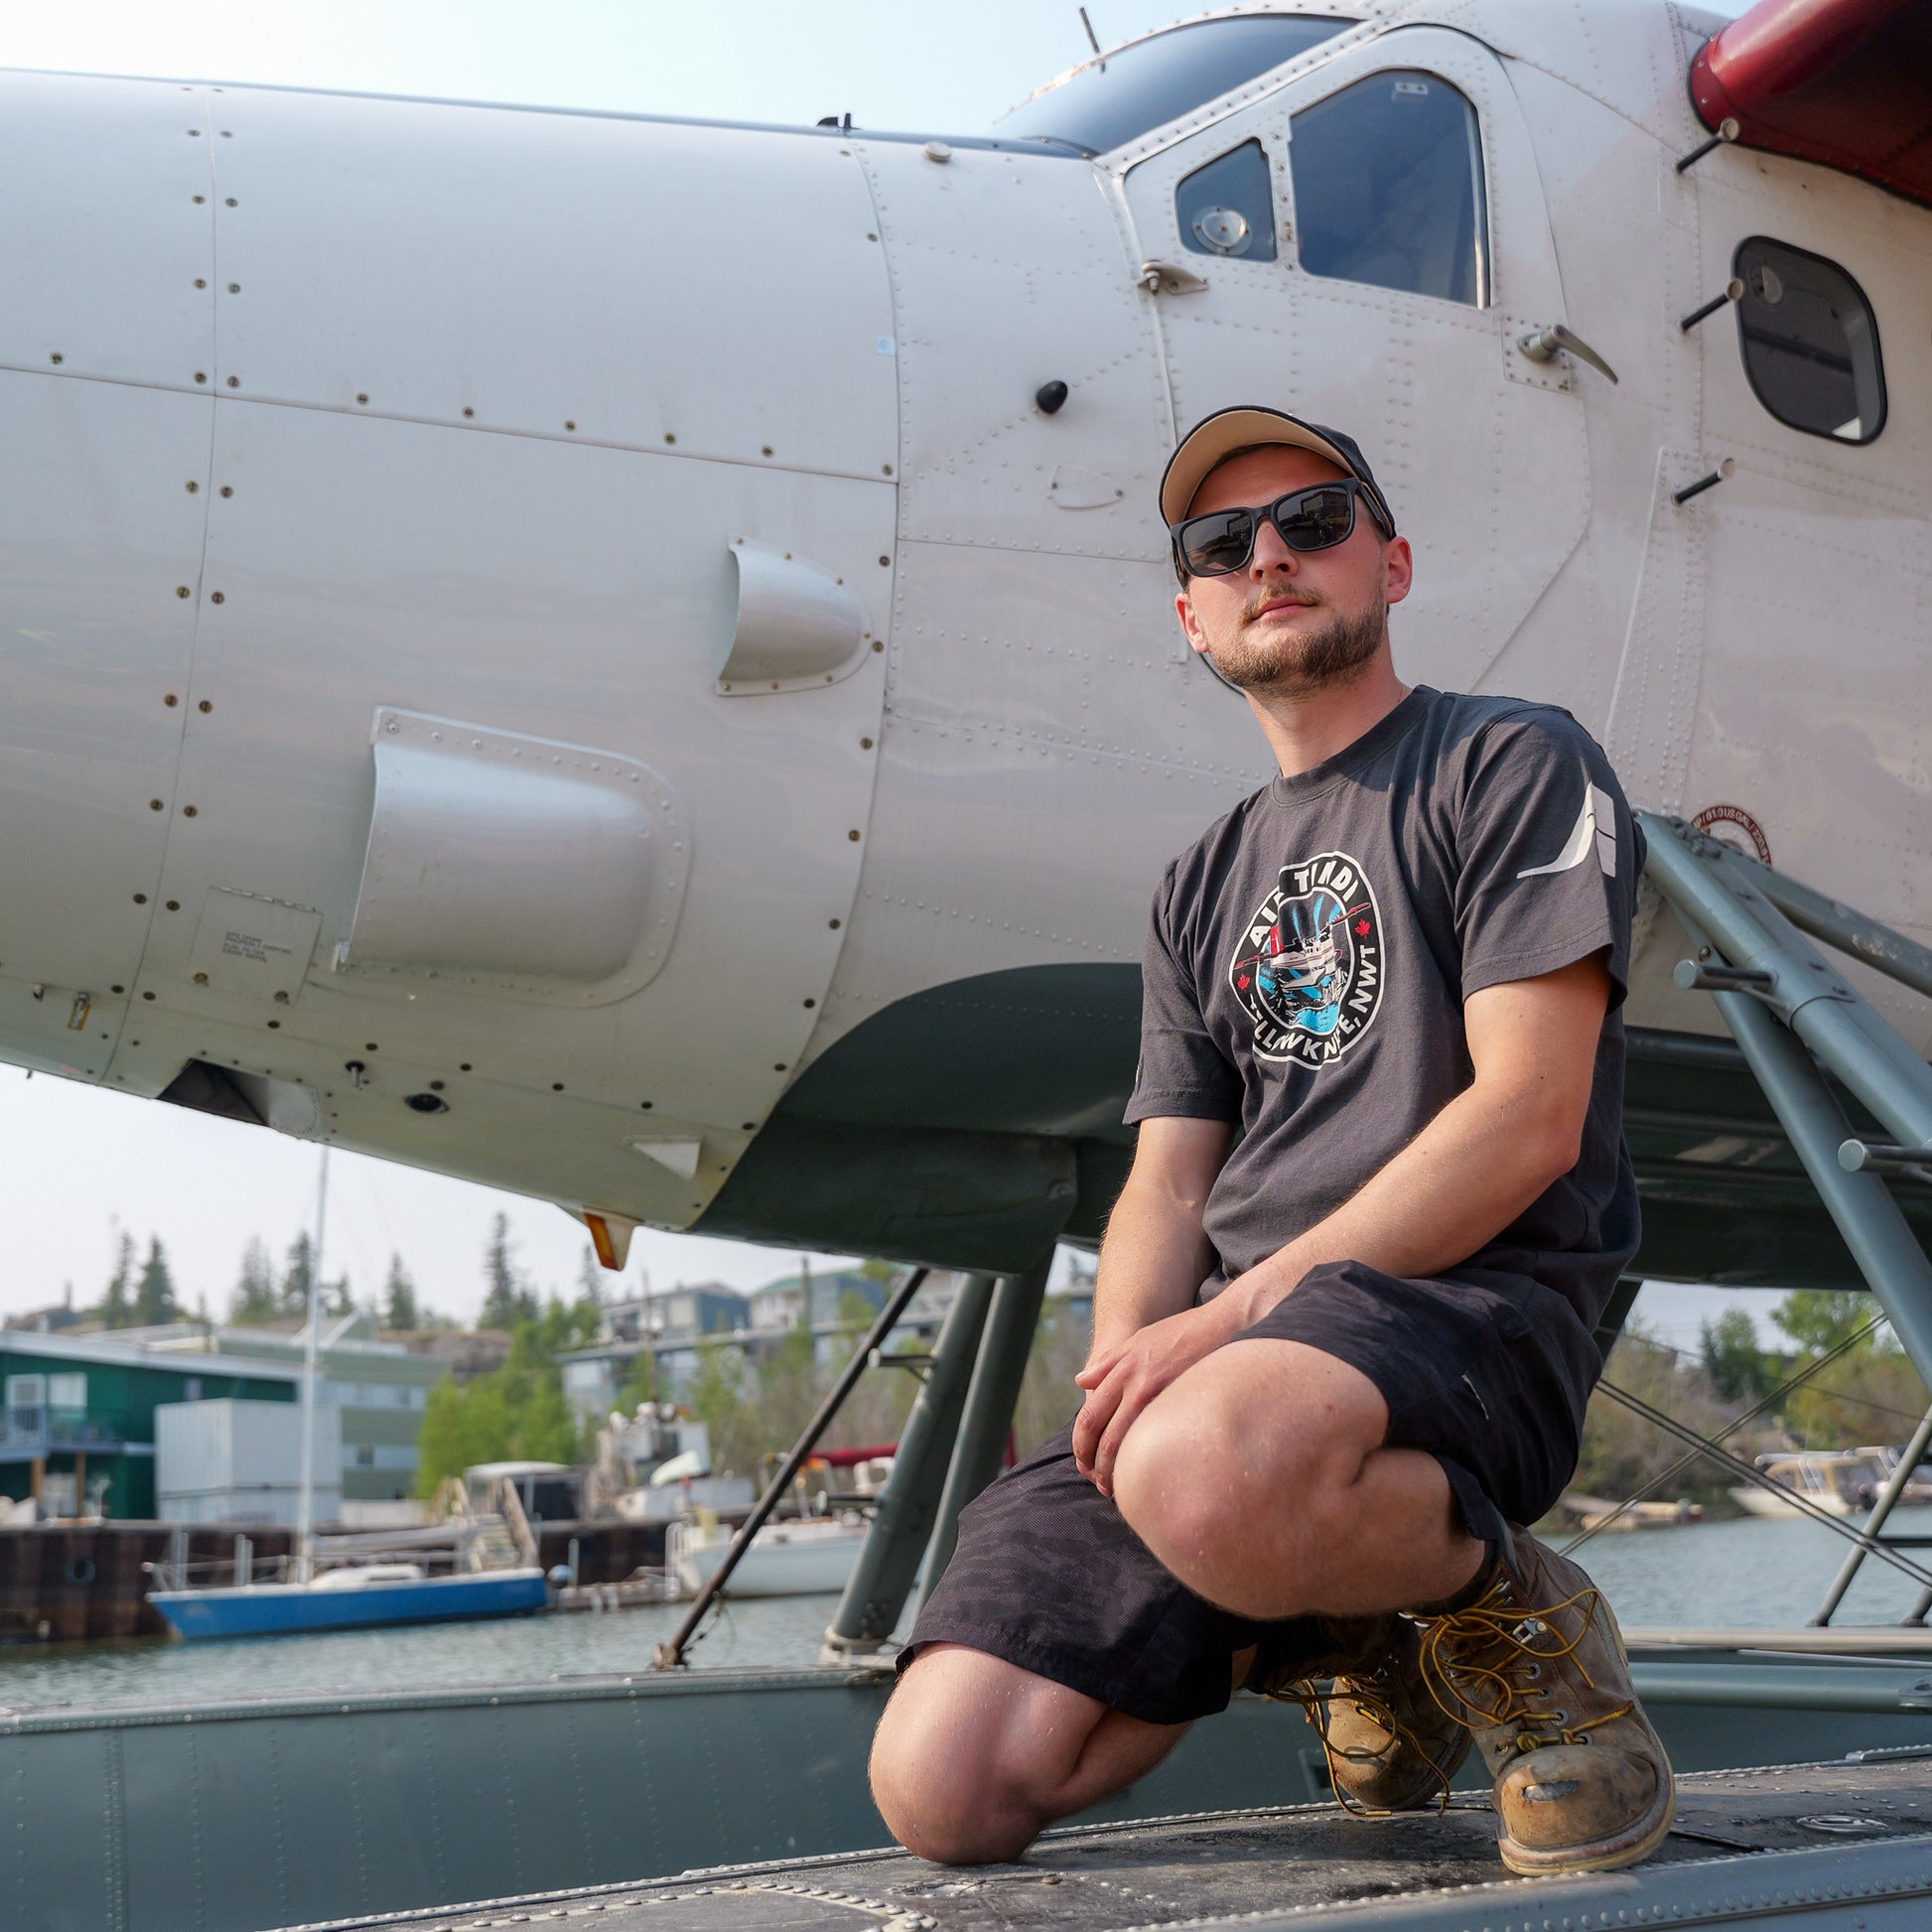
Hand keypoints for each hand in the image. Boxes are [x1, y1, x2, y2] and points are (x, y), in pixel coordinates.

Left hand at [1072, 1300, 1239, 1496]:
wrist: (1221, 1326)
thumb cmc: (1180, 1332)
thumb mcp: (1137, 1339)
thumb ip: (1107, 1363)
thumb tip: (1080, 1380)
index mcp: (1121, 1371)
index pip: (1089, 1417)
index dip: (1082, 1445)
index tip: (1084, 1461)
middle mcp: (1135, 1385)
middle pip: (1104, 1437)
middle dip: (1096, 1465)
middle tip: (1098, 1482)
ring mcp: (1160, 1397)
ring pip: (1127, 1445)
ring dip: (1117, 1471)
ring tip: (1117, 1488)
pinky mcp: (1183, 1406)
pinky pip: (1158, 1442)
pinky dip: (1147, 1462)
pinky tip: (1149, 1474)